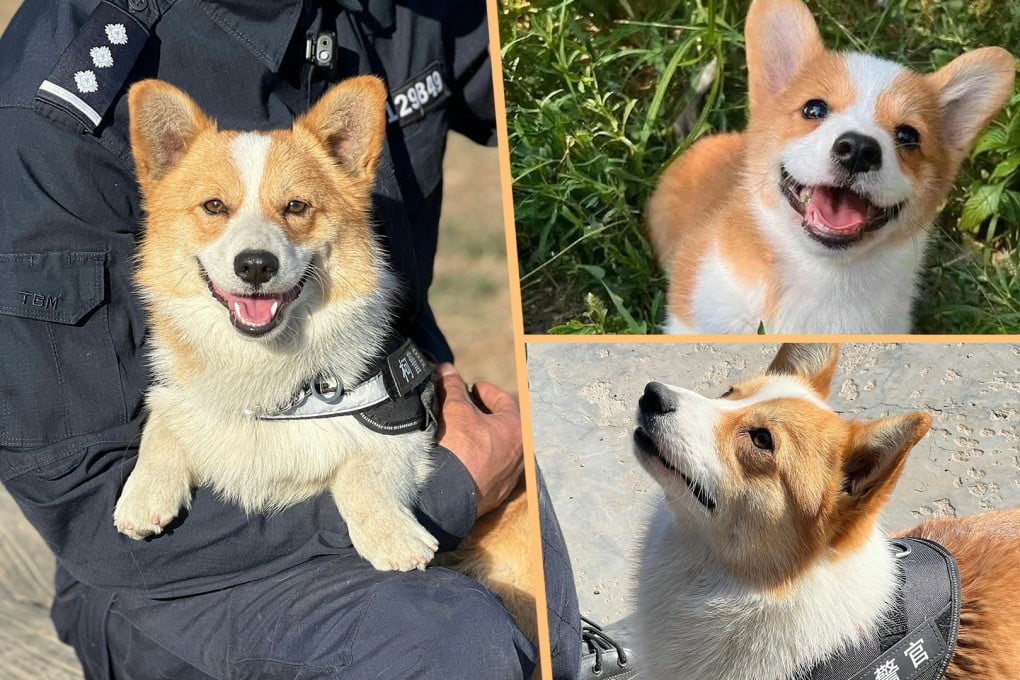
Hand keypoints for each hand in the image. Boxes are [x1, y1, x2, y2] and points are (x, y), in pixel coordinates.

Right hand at [434, 363, 523, 516]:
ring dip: (480, 438)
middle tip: (464, 407)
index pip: (505, 401)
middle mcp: (520, 455)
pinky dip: (476, 460)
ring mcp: (508, 477)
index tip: (472, 388)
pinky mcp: (494, 495)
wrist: (448, 496)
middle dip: (482, 414)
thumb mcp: (455, 410)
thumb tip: (446, 371)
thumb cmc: (459, 450)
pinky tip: (458, 457)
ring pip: (496, 450)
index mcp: (517, 430)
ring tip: (458, 431)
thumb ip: (452, 387)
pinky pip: (488, 470)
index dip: (486, 391)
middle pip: (502, 426)